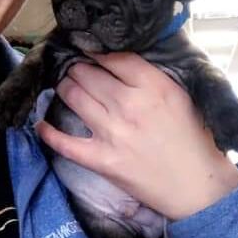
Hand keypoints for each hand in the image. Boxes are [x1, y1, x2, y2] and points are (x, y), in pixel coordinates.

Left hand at [35, 52, 237, 219]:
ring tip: (65, 86)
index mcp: (153, 86)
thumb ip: (149, 74)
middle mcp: (129, 105)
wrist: (196, 186)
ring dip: (64, 87)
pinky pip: (65, 142)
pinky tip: (40, 123)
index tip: (88, 50)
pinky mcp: (101, 159)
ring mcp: (112, 132)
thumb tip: (115, 57)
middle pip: (87, 74)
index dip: (96, 51)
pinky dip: (48, 132)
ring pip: (73, 96)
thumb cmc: (190, 137)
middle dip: (77, 68)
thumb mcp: (178, 95)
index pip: (113, 57)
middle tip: (75, 69)